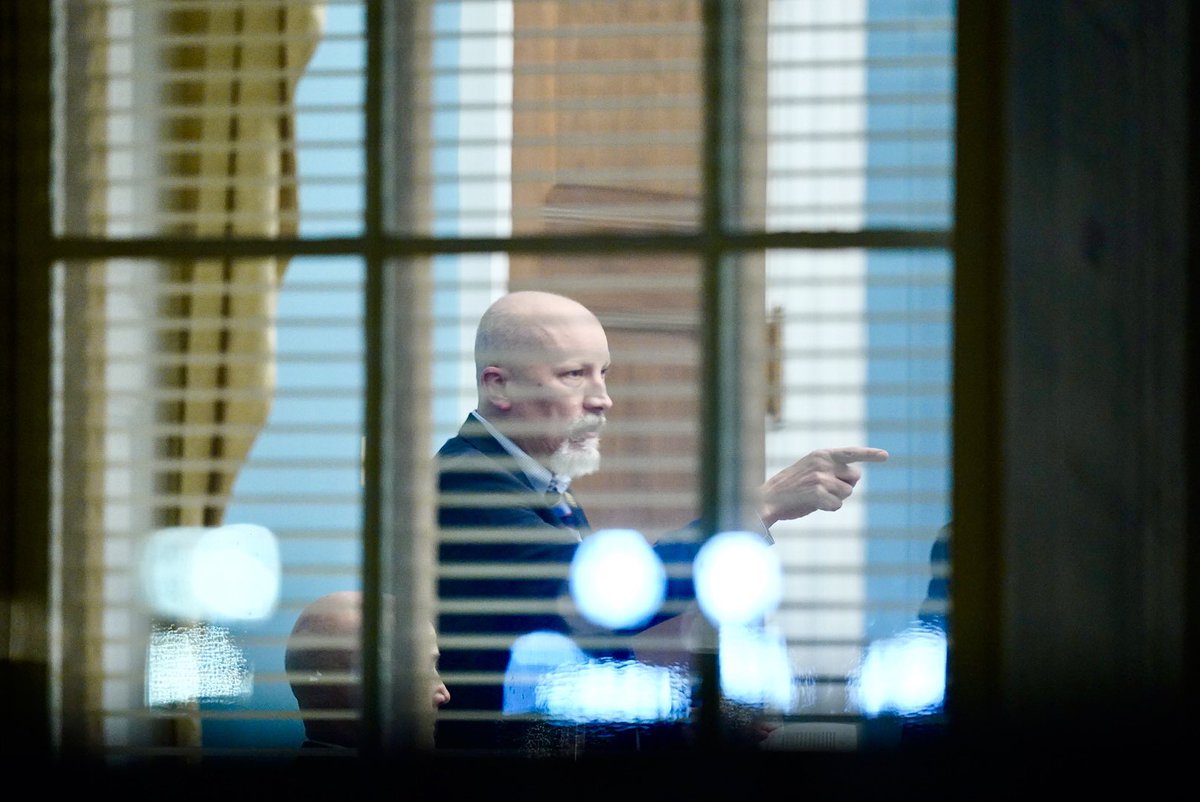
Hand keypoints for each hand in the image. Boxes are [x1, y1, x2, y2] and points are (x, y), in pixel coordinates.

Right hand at [758, 447, 888, 526]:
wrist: (769, 497)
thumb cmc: (792, 485)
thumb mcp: (812, 468)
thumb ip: (833, 468)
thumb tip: (856, 477)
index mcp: (822, 454)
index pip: (851, 453)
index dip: (870, 455)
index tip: (886, 456)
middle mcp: (823, 464)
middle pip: (855, 477)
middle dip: (846, 485)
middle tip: (825, 489)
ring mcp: (821, 478)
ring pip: (847, 493)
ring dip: (835, 498)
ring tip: (815, 496)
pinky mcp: (818, 493)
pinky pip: (837, 505)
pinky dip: (828, 508)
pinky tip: (813, 504)